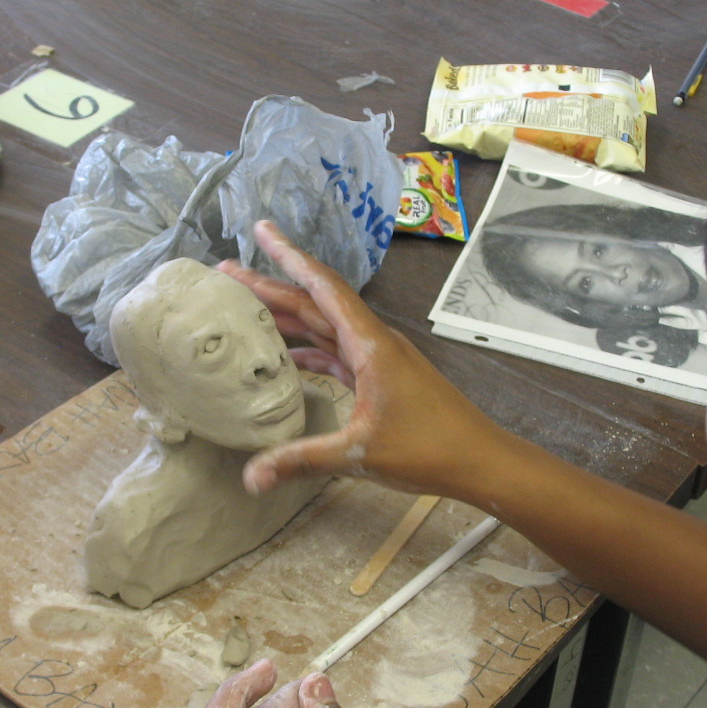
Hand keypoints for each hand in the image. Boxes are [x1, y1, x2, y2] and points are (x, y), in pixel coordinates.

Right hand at [219, 220, 505, 496]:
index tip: (262, 229)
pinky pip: (336, 354)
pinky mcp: (381, 378)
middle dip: (272, 285)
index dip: (290, 256)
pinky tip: (284, 358)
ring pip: (324, 327)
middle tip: (227, 273)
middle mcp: (373, 342)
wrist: (479, 460)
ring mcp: (378, 359)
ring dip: (287, 316)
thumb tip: (250, 478)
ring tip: (245, 308)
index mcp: (370, 344)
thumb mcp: (360, 454)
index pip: (322, 287)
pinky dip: (308, 351)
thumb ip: (302, 461)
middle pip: (315, 303)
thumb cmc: (430, 449)